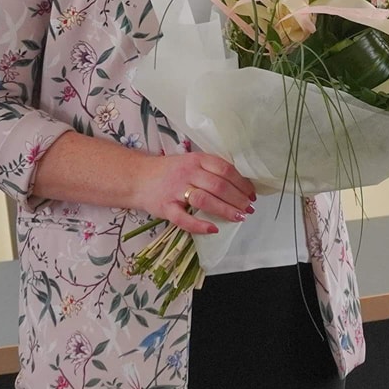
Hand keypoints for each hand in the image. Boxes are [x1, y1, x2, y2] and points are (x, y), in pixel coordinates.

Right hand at [132, 151, 256, 236]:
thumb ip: (211, 170)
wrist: (137, 178)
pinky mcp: (165, 207)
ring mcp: (175, 190)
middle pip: (219, 186)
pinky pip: (184, 218)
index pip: (226, 170)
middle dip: (238, 199)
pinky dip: (200, 225)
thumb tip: (240, 185)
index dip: (242, 183)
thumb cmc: (169, 172)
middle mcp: (187, 172)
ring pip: (205, 200)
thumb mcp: (191, 163)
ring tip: (239, 217)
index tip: (252, 194)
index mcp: (196, 160)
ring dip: (225, 210)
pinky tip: (214, 229)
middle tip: (249, 208)